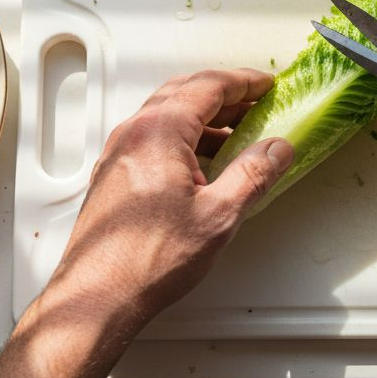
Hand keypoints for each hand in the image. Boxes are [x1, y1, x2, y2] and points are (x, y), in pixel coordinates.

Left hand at [47, 68, 293, 328]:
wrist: (99, 295)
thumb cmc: (148, 260)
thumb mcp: (218, 215)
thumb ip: (253, 175)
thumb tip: (276, 149)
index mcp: (159, 132)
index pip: (207, 86)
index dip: (243, 81)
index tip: (266, 84)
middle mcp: (134, 134)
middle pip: (184, 93)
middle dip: (225, 94)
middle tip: (256, 102)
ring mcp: (120, 153)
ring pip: (168, 116)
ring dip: (206, 117)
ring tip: (239, 134)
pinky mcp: (115, 175)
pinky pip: (155, 138)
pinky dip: (186, 137)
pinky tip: (205, 163)